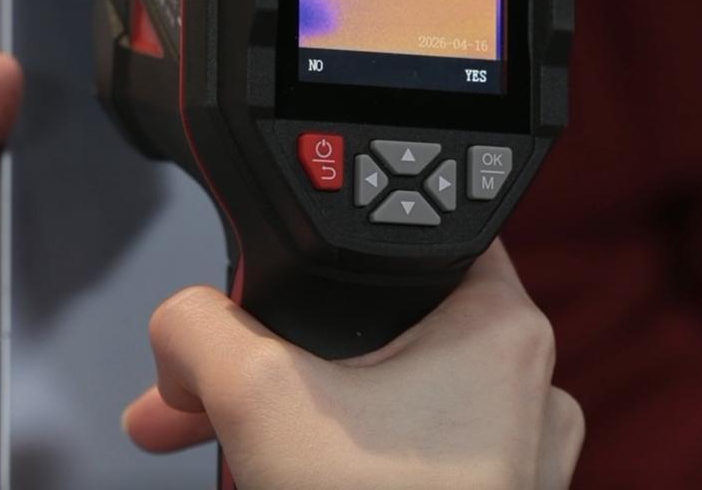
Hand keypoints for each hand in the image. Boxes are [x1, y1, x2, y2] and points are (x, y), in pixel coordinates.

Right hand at [123, 241, 583, 489]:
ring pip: (383, 411)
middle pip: (376, 336)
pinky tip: (274, 487)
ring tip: (221, 456)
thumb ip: (201, 330)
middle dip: (271, 365)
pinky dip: (337, 473)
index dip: (326, 255)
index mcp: (500, 327)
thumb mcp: (255, 397)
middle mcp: (523, 390)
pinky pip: (403, 468)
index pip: (415, 238)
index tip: (267, 286)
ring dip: (295, 426)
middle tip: (196, 396)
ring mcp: (512, 464)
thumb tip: (177, 327)